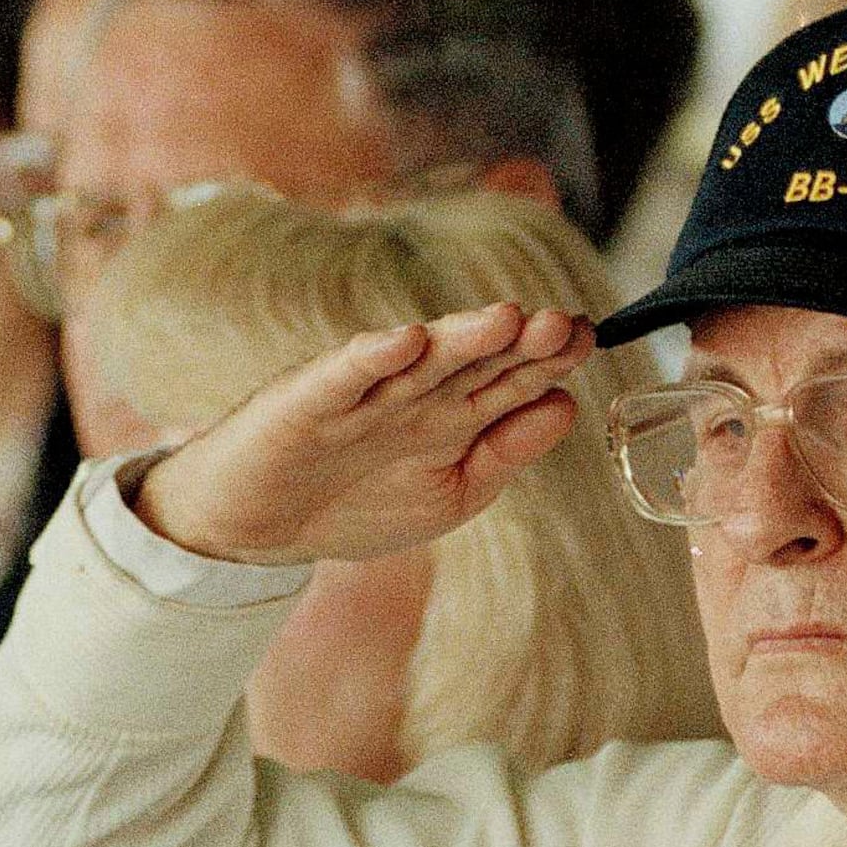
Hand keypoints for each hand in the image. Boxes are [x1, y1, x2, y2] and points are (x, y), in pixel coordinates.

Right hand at [133, 303, 592, 566]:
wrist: (256, 528)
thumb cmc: (355, 505)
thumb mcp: (451, 491)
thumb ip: (506, 450)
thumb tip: (568, 405)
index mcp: (452, 412)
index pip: (510, 377)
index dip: (548, 358)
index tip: (590, 338)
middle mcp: (414, 391)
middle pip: (475, 360)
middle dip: (519, 342)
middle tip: (565, 323)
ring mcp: (362, 392)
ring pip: (420, 360)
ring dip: (461, 337)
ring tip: (506, 318)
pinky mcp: (308, 401)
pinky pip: (344, 376)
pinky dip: (373, 358)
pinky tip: (406, 340)